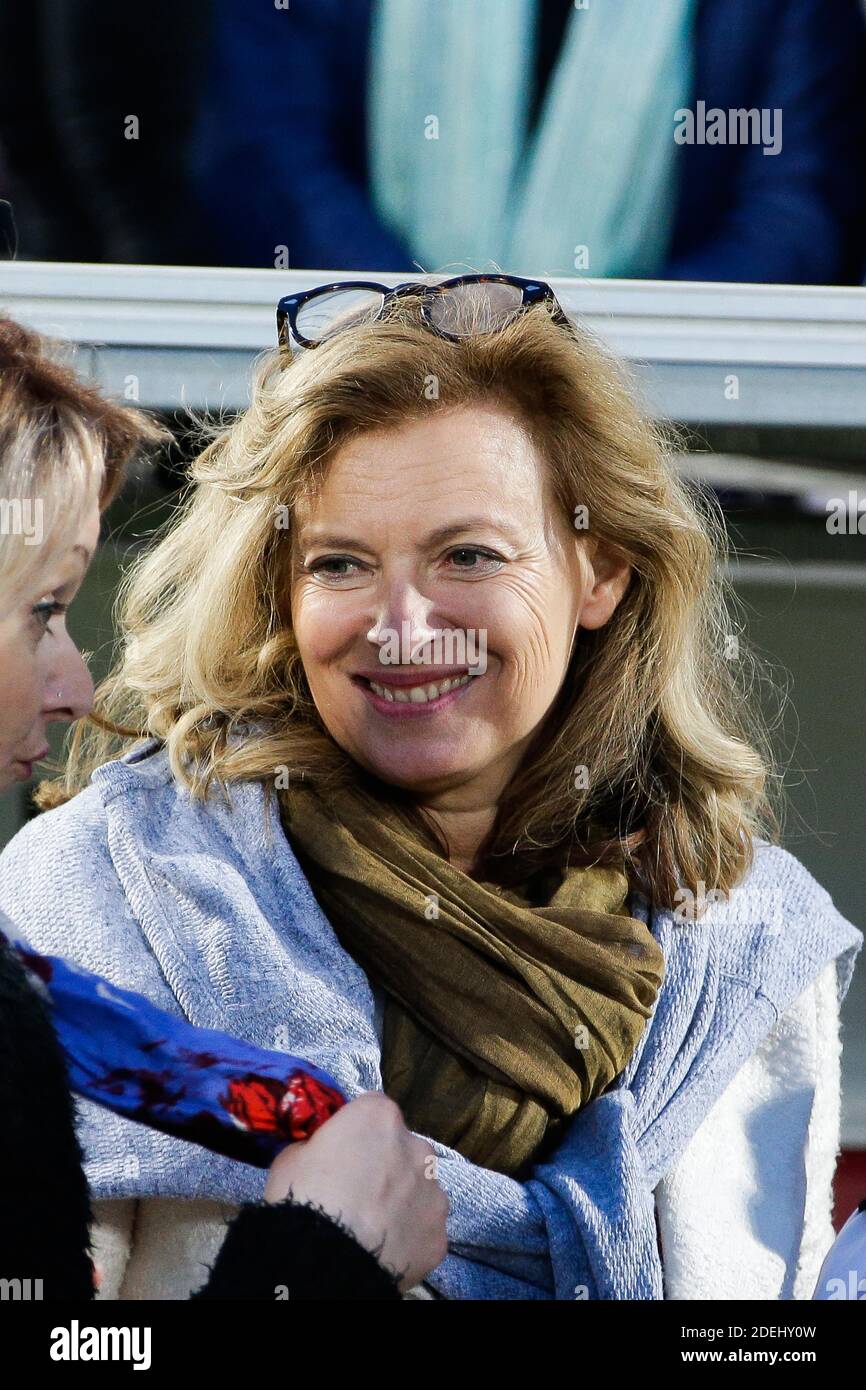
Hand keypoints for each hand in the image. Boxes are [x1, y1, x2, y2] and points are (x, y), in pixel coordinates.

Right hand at [264, 1091, 448, 1291]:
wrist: (325, 1259)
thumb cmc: (304, 1196)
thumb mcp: (291, 1157)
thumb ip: (317, 1146)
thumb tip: (322, 1153)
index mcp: (380, 1117)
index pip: (372, 1111)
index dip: (355, 1132)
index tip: (341, 1152)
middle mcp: (416, 1147)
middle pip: (402, 1149)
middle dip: (385, 1165)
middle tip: (356, 1192)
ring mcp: (433, 1192)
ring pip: (418, 1190)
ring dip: (401, 1201)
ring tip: (371, 1227)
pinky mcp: (439, 1235)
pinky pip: (423, 1230)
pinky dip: (408, 1237)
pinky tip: (383, 1250)